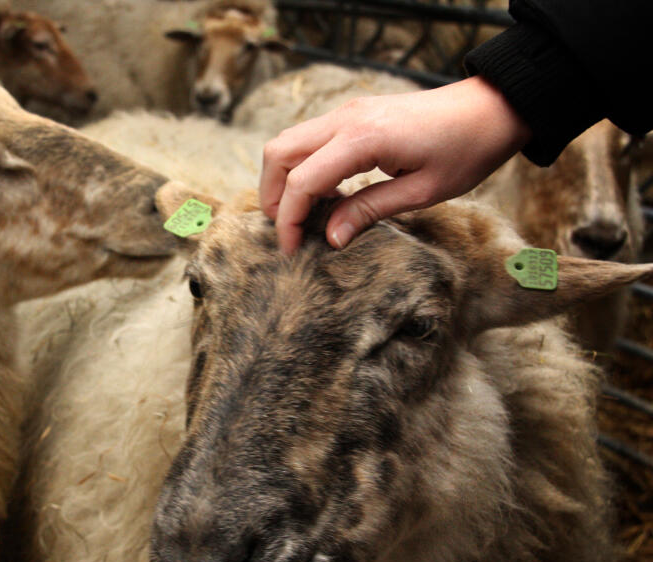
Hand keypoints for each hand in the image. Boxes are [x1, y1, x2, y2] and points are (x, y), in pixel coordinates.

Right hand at [260, 75, 531, 251]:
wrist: (492, 108)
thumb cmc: (467, 150)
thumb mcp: (423, 192)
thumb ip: (370, 210)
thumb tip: (331, 238)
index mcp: (363, 139)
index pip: (302, 181)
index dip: (289, 219)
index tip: (292, 249)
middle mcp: (346, 119)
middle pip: (279, 153)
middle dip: (273, 196)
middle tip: (289, 231)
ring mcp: (347, 112)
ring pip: (288, 142)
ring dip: (285, 179)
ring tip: (307, 214)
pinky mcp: (354, 114)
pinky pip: (309, 138)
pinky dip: (303, 167)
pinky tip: (328, 193)